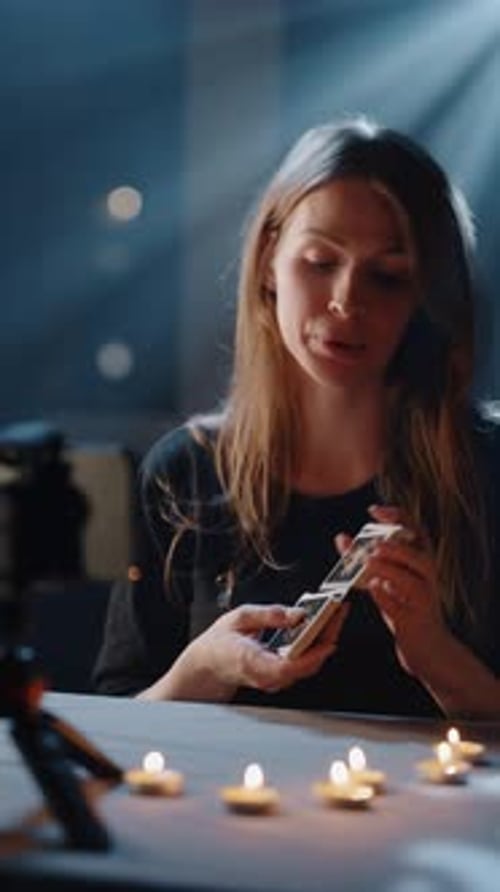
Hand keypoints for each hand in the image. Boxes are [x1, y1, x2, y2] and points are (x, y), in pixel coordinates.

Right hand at [143, 601, 348, 702]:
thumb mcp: (237, 618)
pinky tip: (321, 624)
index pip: (288, 667)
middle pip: (307, 665)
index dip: (312, 654)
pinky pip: (304, 662)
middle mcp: (267, 677)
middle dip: (327, 636)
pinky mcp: (281, 677)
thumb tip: (296, 614)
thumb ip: (267, 615)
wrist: (206, 667)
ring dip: (325, 638)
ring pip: (309, 664)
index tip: (329, 637)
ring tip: (334, 612)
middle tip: (339, 610)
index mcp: (252, 663)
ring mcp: (275, 681)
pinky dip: (316, 643)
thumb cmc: (219, 643)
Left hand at [335, 504, 450, 677]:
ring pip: (412, 581)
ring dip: (391, 569)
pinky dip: (386, 597)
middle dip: (397, 547)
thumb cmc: (404, 607)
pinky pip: (401, 608)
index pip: (417, 532)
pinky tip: (372, 588)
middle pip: (419, 556)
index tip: (373, 510)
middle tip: (374, 543)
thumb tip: (341, 538)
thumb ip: (366, 561)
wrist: (426, 647)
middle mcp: (428, 579)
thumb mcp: (386, 580)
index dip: (398, 517)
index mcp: (422, 562)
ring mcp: (424, 600)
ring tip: (370, 561)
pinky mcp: (414, 621)